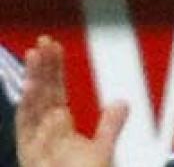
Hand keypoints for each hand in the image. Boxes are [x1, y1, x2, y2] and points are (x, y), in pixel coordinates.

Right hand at [16, 36, 127, 166]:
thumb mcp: (102, 151)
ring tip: (36, 57)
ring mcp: (36, 147)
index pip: (54, 94)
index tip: (53, 47)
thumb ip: (110, 125)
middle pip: (41, 96)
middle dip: (42, 69)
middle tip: (44, 42)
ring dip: (34, 82)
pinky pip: (28, 129)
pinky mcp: (32, 155)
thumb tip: (120, 101)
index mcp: (57, 131)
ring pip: (32, 108)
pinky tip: (34, 87)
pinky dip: (30, 108)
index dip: (53, 70)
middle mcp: (43, 137)